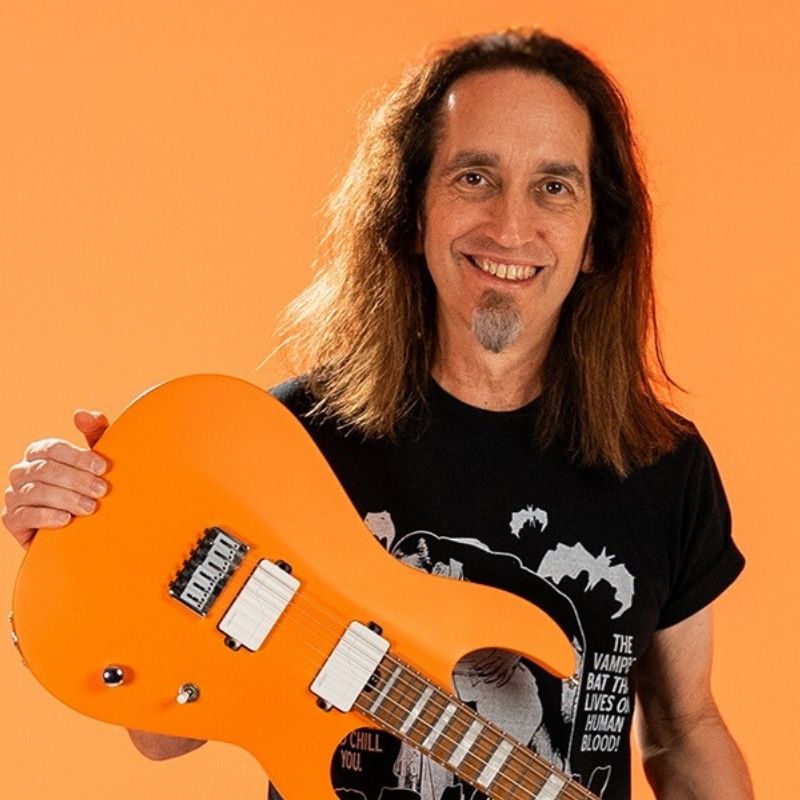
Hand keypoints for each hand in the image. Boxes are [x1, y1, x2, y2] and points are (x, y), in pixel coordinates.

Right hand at [2, 410, 109, 547]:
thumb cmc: (89, 486)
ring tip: (90, 507)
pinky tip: (66, 520)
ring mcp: (14, 495)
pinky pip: (25, 515)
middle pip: (45, 470)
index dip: (78, 457)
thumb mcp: (97, 461)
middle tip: (101, 491)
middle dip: (77, 480)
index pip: (53, 449)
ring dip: (66, 499)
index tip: (103, 468)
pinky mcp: (12, 520)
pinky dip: (46, 517)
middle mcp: (22, 472)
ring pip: (36, 492)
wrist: (82, 528)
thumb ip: (95, 433)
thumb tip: (81, 413)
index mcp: (39, 453)